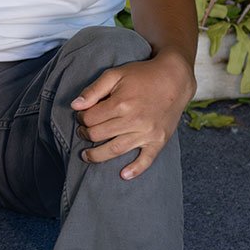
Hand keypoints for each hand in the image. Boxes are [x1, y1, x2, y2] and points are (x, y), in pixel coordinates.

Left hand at [70, 49, 194, 180]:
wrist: (174, 79)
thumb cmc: (142, 75)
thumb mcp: (115, 75)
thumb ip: (93, 90)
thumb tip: (75, 106)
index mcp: (121, 103)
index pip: (91, 118)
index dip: (81, 118)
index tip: (81, 116)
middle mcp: (134, 120)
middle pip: (99, 135)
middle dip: (86, 134)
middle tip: (82, 133)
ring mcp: (147, 133)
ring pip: (116, 149)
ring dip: (98, 156)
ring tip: (87, 156)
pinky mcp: (159, 140)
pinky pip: (146, 160)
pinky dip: (135, 169)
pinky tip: (123, 175)